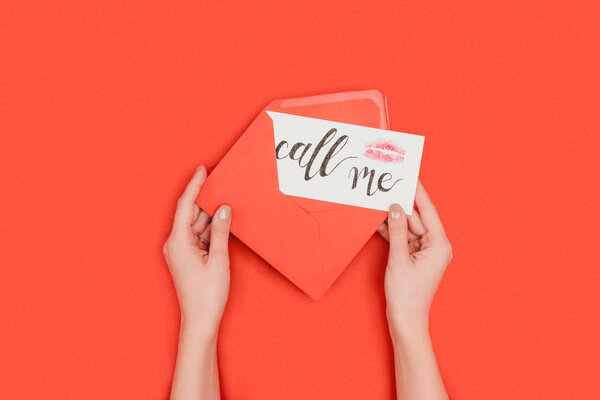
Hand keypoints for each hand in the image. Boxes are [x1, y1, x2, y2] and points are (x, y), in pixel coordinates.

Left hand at [163, 165, 231, 335]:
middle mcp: (175, 244)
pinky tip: (222, 225)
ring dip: (211, 217)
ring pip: (196, 225)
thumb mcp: (219, 259)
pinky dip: (210, 230)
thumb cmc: (207, 294)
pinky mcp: (186, 257)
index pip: (185, 205)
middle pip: (191, 214)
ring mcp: (180, 251)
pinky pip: (198, 236)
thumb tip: (224, 209)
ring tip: (228, 207)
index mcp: (178, 241)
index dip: (195, 185)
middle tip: (224, 186)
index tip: (202, 169)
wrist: (200, 320)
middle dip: (207, 201)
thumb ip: (221, 231)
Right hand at [377, 182, 452, 339]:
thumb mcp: (399, 259)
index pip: (428, 210)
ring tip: (378, 203)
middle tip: (385, 189)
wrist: (406, 320)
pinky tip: (378, 222)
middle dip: (401, 205)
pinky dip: (391, 232)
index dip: (418, 192)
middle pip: (416, 218)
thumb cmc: (407, 295)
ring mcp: (424, 252)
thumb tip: (395, 207)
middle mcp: (434, 246)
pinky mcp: (413, 258)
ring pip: (407, 227)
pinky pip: (402, 238)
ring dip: (394, 219)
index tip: (410, 176)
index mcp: (439, 244)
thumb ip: (397, 230)